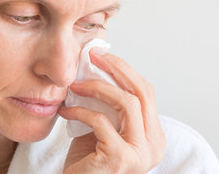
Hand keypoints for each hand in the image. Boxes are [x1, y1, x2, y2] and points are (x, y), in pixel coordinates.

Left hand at [57, 50, 165, 172]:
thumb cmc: (87, 162)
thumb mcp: (102, 129)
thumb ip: (106, 106)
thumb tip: (95, 70)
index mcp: (152, 136)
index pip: (145, 92)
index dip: (124, 69)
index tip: (102, 55)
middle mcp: (153, 145)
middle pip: (141, 93)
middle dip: (116, 68)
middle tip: (93, 56)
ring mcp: (140, 154)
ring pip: (127, 103)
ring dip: (97, 88)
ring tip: (74, 86)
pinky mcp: (120, 159)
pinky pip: (101, 121)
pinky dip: (80, 111)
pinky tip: (65, 111)